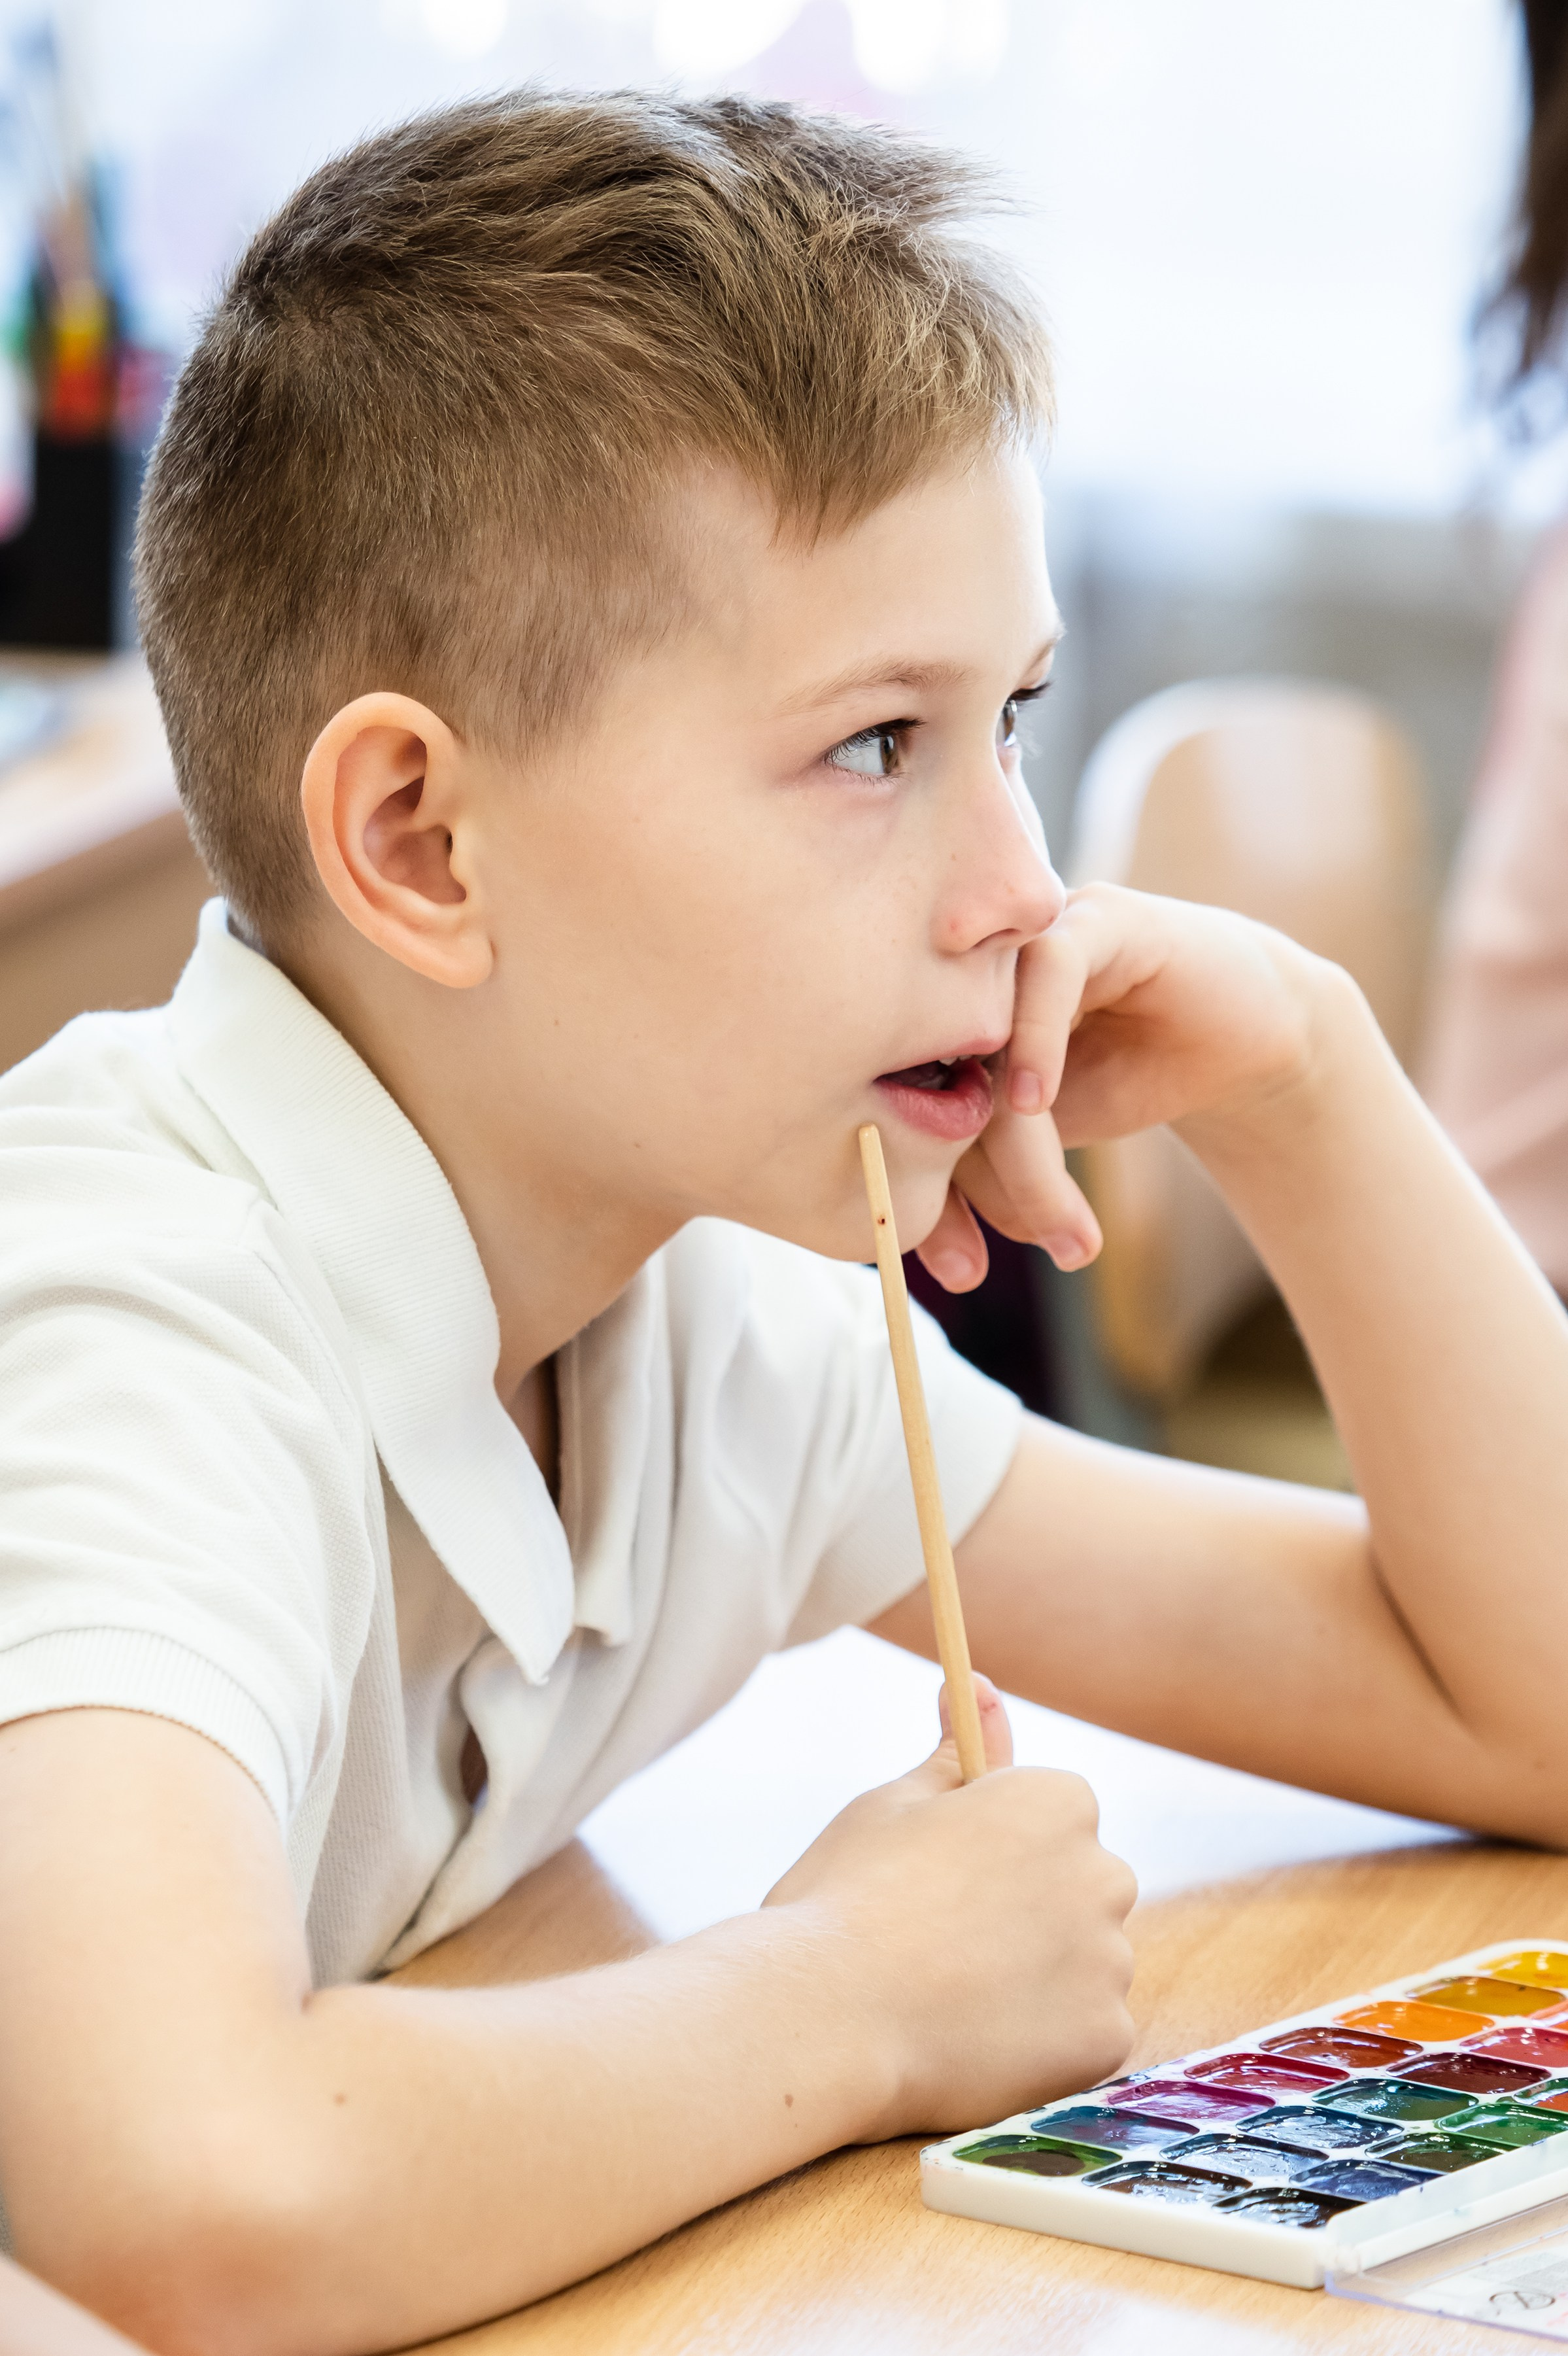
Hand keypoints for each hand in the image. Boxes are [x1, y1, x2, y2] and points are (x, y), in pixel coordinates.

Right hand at [763, 1677, 1136, 2137]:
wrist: (827, 2016)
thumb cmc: (848, 1896)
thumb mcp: (895, 1803)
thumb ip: (957, 1751)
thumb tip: (975, 1684)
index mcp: (1057, 1801)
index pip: (1054, 1816)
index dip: (996, 1849)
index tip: (945, 1878)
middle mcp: (1104, 1873)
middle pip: (1079, 1888)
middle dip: (1030, 1911)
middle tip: (942, 1940)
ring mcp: (1110, 1961)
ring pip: (1084, 1963)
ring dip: (1038, 1977)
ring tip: (949, 1995)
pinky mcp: (1104, 2040)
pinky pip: (1085, 2033)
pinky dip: (1043, 2041)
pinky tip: (976, 2039)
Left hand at [918, 884, 1336, 1290]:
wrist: (1249, 1042)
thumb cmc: (1135, 1076)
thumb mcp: (1049, 1138)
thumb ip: (987, 1160)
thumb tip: (934, 1230)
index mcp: (947, 1017)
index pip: (911, 1104)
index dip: (926, 1191)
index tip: (959, 1271)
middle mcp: (980, 971)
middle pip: (940, 1080)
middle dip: (966, 1188)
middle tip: (989, 1269)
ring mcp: (1036, 937)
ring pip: (992, 1045)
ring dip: (1021, 1154)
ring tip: (1064, 1232)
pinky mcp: (1099, 917)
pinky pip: (1048, 971)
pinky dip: (1034, 1040)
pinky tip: (1037, 1104)